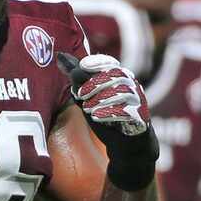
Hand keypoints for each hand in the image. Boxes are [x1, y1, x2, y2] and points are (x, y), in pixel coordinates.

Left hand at [58, 53, 157, 190]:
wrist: (125, 143)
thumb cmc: (105, 115)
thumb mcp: (87, 96)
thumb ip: (76, 78)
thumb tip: (59, 57)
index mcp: (118, 78)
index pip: (110, 63)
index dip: (96, 63)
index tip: (82, 66)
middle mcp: (131, 86)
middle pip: (116, 75)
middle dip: (95, 83)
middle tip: (80, 94)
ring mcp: (138, 100)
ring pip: (122, 92)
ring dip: (101, 99)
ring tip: (88, 109)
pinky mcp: (141, 116)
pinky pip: (127, 111)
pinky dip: (110, 113)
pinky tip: (97, 117)